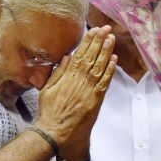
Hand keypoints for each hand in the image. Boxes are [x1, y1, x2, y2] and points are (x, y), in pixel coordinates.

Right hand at [35, 26, 116, 160]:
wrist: (55, 132)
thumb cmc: (49, 112)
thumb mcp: (47, 89)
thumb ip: (57, 72)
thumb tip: (66, 57)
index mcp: (66, 77)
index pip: (79, 55)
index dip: (87, 42)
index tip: (94, 30)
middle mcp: (78, 81)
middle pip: (91, 57)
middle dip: (99, 41)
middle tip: (106, 28)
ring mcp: (88, 90)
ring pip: (99, 67)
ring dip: (106, 52)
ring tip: (111, 38)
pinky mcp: (95, 100)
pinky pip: (104, 83)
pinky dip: (109, 71)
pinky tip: (114, 59)